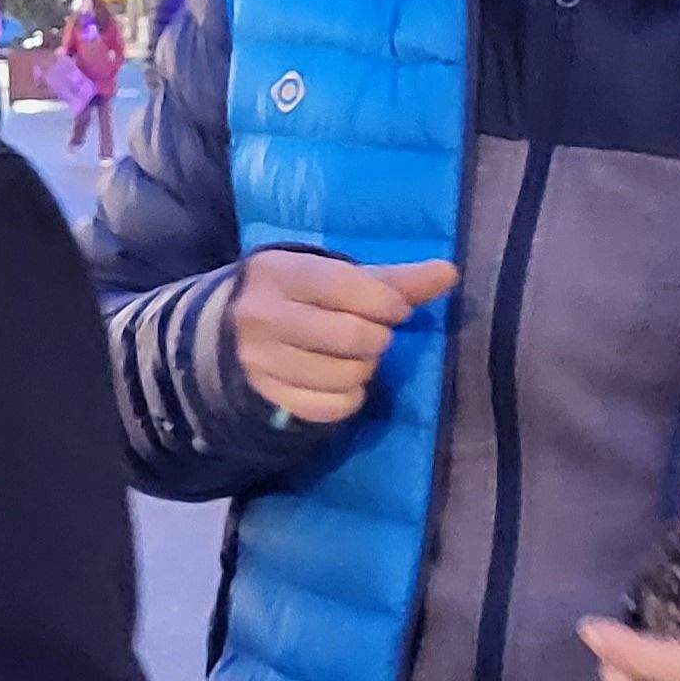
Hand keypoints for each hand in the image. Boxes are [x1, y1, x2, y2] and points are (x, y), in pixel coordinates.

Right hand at [228, 250, 459, 425]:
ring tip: (357, 357)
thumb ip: (393, 279)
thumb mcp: (334, 276)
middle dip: (378, 339)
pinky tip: (345, 382)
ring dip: (365, 369)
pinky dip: (350, 398)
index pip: (348, 287)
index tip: (395, 310)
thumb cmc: (298, 294)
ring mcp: (259, 360)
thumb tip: (449, 273)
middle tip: (374, 335)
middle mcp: (262, 316)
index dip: (388, 303)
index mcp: (279, 272)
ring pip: (344, 376)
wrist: (230, 327)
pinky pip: (330, 408)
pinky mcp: (266, 395)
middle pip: (351, 337)